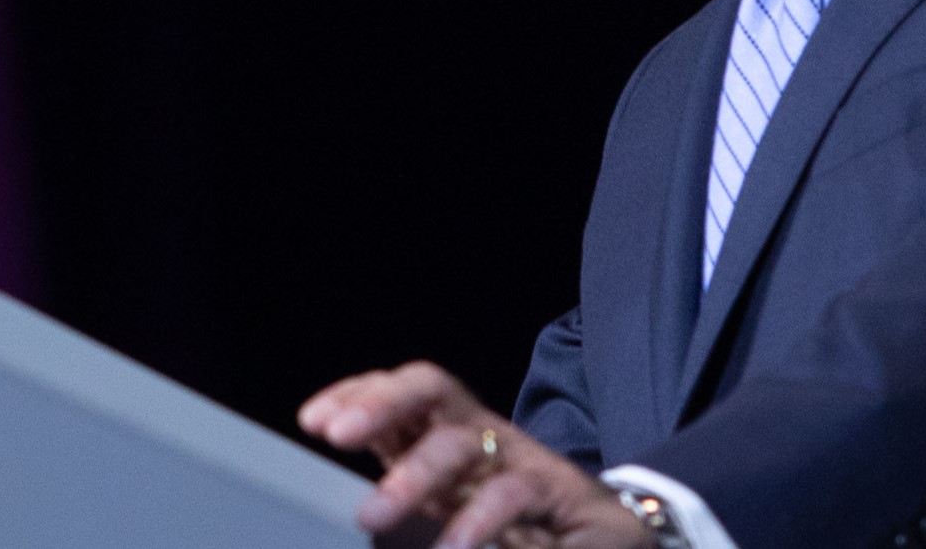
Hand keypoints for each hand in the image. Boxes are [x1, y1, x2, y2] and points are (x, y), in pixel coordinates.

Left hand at [300, 361, 653, 548]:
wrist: (613, 541)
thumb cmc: (526, 527)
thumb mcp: (456, 507)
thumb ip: (411, 490)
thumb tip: (352, 507)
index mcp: (452, 437)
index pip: (406, 394)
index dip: (360, 394)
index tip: (312, 419)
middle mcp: (483, 438)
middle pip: (431, 392)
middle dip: (380, 404)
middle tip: (337, 436)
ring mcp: (520, 461)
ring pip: (463, 442)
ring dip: (413, 474)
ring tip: (372, 515)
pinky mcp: (557, 493)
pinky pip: (513, 493)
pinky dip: (477, 521)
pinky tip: (453, 548)